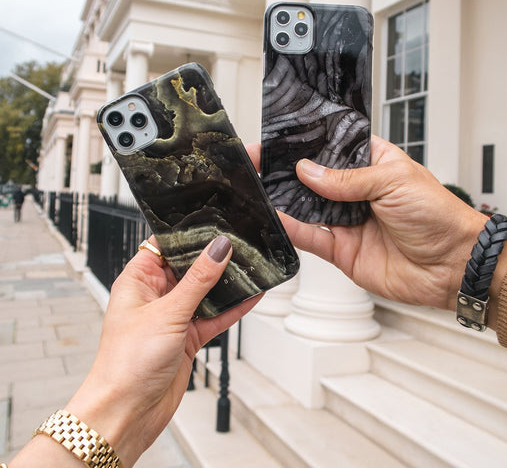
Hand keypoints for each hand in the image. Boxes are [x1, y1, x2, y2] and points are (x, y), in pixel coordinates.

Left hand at [11, 235, 260, 467]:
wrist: (128, 413)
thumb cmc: (125, 363)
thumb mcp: (167, 313)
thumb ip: (197, 281)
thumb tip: (218, 249)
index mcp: (138, 281)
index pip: (164, 246)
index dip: (186, 235)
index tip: (212, 223)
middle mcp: (156, 296)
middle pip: (189, 268)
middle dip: (212, 258)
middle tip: (238, 243)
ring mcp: (173, 317)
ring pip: (205, 292)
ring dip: (225, 284)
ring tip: (250, 266)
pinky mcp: (187, 337)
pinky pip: (214, 316)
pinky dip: (232, 308)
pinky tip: (251, 296)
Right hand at [247, 136, 487, 313]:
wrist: (452, 266)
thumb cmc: (438, 216)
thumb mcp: (393, 181)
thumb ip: (347, 179)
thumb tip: (308, 171)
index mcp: (372, 166)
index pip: (332, 149)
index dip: (306, 144)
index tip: (279, 138)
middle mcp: (356, 193)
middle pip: (313, 179)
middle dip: (285, 171)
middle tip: (258, 162)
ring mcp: (347, 221)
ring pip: (307, 208)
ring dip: (283, 199)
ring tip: (259, 188)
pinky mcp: (342, 250)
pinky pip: (312, 238)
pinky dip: (293, 229)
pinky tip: (277, 218)